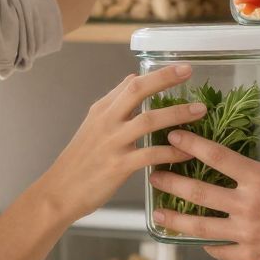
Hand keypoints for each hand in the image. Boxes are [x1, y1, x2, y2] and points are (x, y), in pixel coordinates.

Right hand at [39, 64, 204, 222]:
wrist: (59, 192)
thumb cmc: (80, 161)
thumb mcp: (93, 126)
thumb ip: (114, 103)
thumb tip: (134, 78)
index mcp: (101, 110)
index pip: (130, 84)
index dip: (158, 74)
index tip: (181, 68)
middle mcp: (106, 121)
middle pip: (138, 91)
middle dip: (165, 79)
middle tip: (189, 72)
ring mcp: (112, 142)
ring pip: (149, 120)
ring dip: (177, 114)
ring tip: (200, 111)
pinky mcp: (118, 166)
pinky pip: (150, 154)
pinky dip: (171, 152)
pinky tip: (188, 153)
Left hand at [146, 115, 259, 259]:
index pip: (218, 157)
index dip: (192, 144)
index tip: (172, 136)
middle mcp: (248, 206)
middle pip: (199, 192)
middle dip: (171, 180)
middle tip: (152, 173)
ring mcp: (247, 233)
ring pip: (201, 225)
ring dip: (175, 217)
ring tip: (156, 212)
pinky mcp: (251, 256)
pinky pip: (220, 250)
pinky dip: (207, 244)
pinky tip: (196, 241)